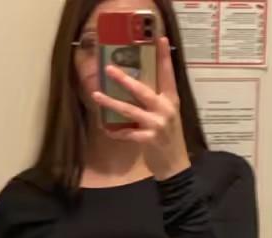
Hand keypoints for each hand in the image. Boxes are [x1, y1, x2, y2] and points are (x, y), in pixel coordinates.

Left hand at [92, 37, 191, 180]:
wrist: (174, 164)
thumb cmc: (168, 138)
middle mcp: (165, 109)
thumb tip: (135, 87)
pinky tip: (105, 128)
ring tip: (97, 95)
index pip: (168, 75)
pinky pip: (127, 133)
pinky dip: (115, 131)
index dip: (164, 57)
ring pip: (130, 110)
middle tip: (109, 69)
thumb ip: (156, 102)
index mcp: (171, 100)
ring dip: (111, 103)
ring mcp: (157, 125)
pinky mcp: (149, 139)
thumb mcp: (168, 116)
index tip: (160, 39)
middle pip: (142, 91)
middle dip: (124, 79)